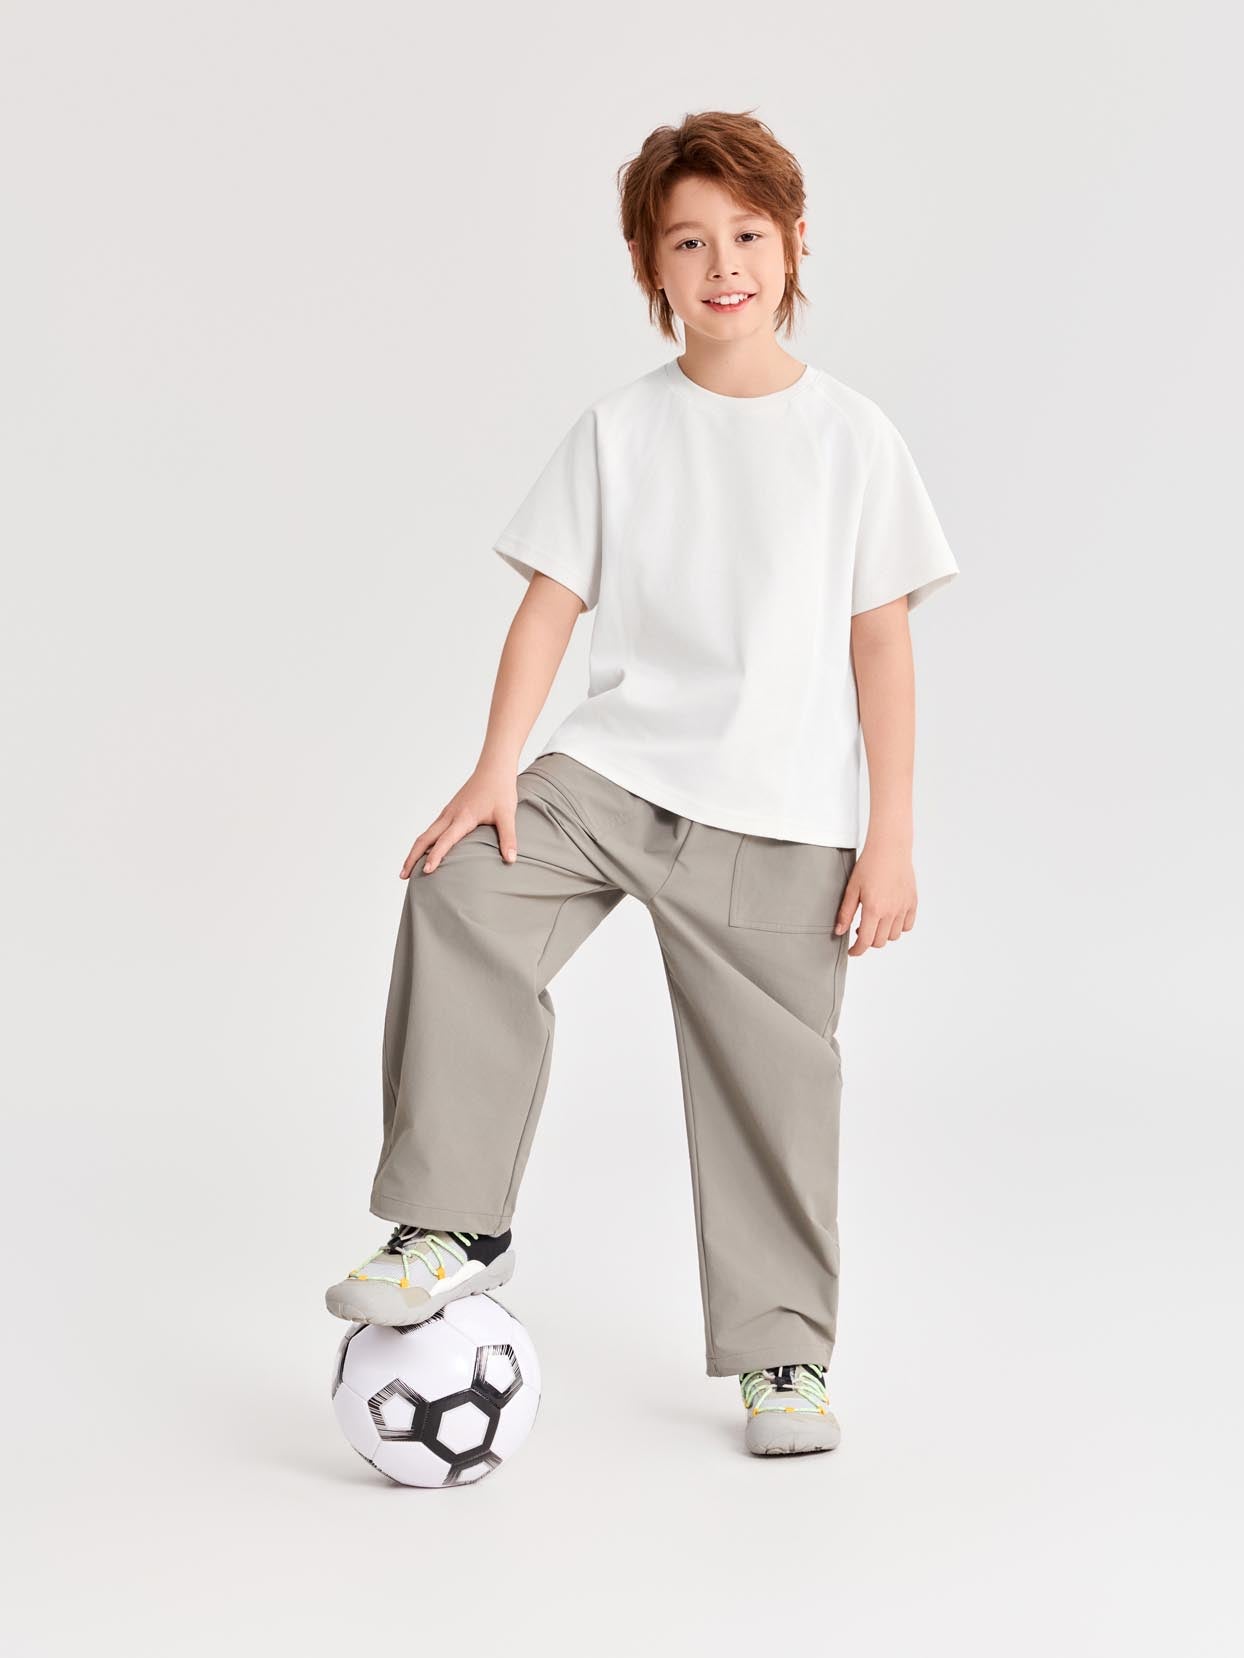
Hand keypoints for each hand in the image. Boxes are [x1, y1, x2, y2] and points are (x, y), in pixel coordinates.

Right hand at [399, 764, 520, 877]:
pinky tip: (423, 852)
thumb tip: (511, 860)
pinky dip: (423, 843)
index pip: (444, 841)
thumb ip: (508, 838)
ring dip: (414, 851)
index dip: (435, 856)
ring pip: (425, 834)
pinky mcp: (449, 811)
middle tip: (402, 876)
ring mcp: (447, 813)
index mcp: (463, 818)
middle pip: (424, 838)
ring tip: (407, 870)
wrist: (493, 769)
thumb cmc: (500, 791)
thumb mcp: (507, 815)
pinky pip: (431, 829)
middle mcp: (450, 815)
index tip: (426, 871)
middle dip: (412, 857)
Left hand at [834, 840, 916, 955]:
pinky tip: (890, 918)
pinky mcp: (912, 902)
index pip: (866, 942)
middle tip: (861, 930)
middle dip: (868, 941)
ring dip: (883, 934)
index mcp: (874, 909)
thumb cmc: (869, 865)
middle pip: (880, 942)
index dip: (857, 950)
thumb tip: (839, 931)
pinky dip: (899, 927)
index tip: (853, 951)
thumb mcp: (852, 889)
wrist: (890, 849)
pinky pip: (908, 925)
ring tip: (875, 922)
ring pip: (894, 936)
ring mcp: (904, 908)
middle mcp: (891, 912)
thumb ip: (846, 912)